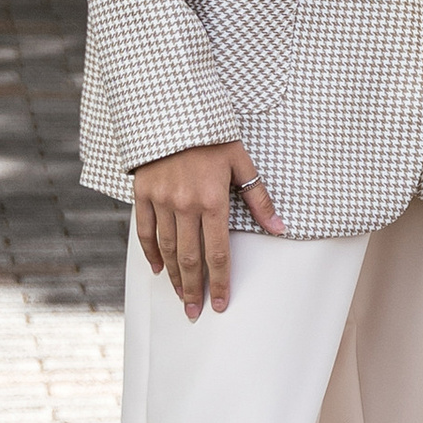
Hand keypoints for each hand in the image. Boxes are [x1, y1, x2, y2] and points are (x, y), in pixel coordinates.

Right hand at [132, 139, 281, 317]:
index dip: (220, 281)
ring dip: (174, 277)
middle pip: (190, 258)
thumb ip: (258, 199)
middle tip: (196, 312)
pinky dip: (150, 253)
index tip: (221, 303)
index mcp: (213, 200)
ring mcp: (161, 201)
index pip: (218, 253)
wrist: (174, 110)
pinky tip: (158, 270)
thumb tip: (279, 228)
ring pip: (167, 249)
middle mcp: (185, 205)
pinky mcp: (143, 194)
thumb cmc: (214, 136)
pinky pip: (145, 231)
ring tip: (181, 297)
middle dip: (194, 289)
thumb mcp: (242, 163)